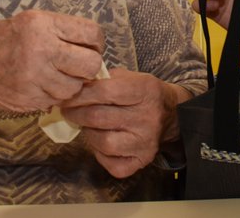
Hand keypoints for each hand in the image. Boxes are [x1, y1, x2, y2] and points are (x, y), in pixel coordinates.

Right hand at [0, 9, 104, 113]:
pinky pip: (57, 101)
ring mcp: (34, 76)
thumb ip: (62, 32)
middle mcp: (41, 48)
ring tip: (55, 77)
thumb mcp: (32, 22)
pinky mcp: (29, 98)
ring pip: (75, 87)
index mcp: (43, 24)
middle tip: (76, 67)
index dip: (95, 43)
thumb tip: (95, 50)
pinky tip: (41, 86)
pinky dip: (53, 96)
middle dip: (88, 68)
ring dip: (70, 85)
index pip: (91, 34)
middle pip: (90, 64)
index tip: (88, 47)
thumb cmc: (4, 40)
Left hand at [60, 68, 188, 177]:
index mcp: (145, 91)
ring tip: (86, 125)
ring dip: (88, 133)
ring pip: (103, 142)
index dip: (81, 94)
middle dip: (76, 113)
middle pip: (99, 117)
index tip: (67, 95)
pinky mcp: (142, 160)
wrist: (172, 115)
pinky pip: (111, 163)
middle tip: (68, 110)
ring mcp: (145, 142)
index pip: (105, 92)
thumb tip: (75, 86)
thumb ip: (105, 79)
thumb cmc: (143, 93)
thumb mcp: (130, 77)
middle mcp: (147, 118)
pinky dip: (100, 154)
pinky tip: (101, 142)